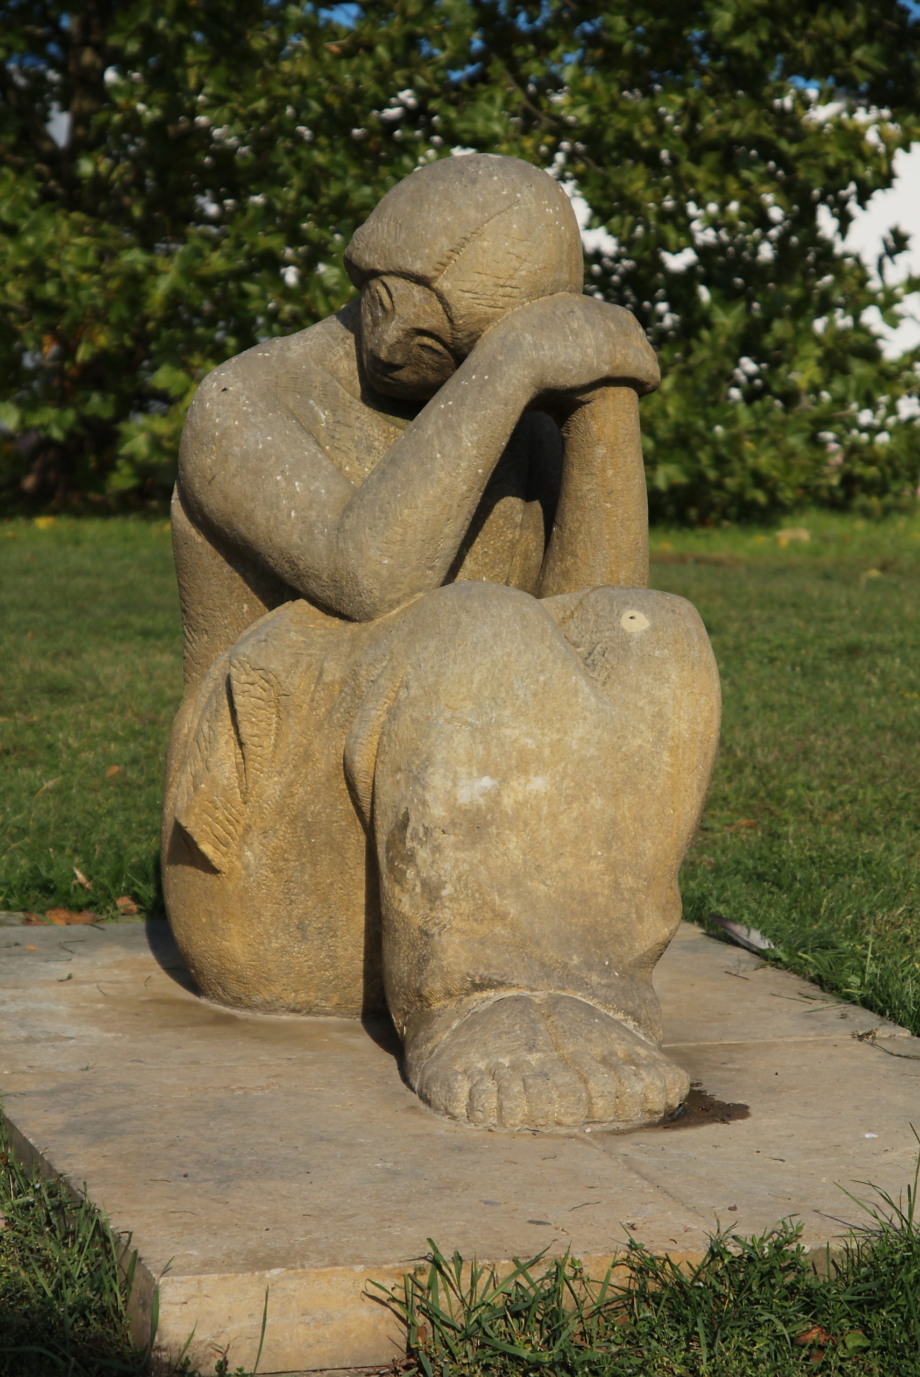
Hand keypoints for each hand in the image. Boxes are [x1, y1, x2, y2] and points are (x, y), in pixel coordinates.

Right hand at [477, 293, 659, 398]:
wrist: (507, 364)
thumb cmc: (500, 365)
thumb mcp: (510, 349)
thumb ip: (520, 350)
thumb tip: (508, 361)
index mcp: (566, 304)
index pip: (601, 314)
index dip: (611, 334)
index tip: (611, 354)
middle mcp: (590, 311)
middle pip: (625, 324)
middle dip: (632, 344)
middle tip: (635, 368)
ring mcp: (606, 332)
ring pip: (638, 345)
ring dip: (643, 362)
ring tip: (643, 383)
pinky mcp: (617, 356)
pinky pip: (645, 366)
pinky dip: (649, 378)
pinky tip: (648, 390)